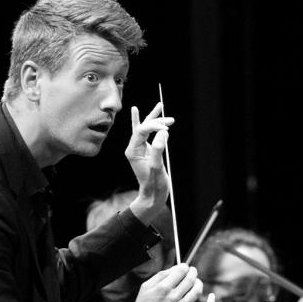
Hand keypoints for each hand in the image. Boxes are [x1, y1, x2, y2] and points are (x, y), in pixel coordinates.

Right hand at [121, 262, 213, 301]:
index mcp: (162, 288)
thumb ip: (160, 276)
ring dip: (199, 283)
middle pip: (190, 279)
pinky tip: (211, 296)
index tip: (184, 268)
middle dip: (193, 272)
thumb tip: (175, 269)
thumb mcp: (145, 287)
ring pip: (197, 291)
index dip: (184, 266)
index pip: (181, 270)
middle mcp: (172, 298)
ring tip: (197, 282)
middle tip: (192, 272)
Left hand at [123, 104, 174, 223]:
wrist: (152, 195)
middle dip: (155, 121)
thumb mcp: (157, 168)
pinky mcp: (146, 151)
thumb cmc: (154, 185)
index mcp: (132, 151)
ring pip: (145, 129)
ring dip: (154, 118)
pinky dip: (151, 126)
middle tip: (169, 119)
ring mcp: (139, 149)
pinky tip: (151, 116)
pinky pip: (148, 135)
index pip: (141, 131)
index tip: (167, 129)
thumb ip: (158, 150)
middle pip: (142, 127)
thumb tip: (163, 133)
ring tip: (160, 106)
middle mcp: (134, 148)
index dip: (154, 127)